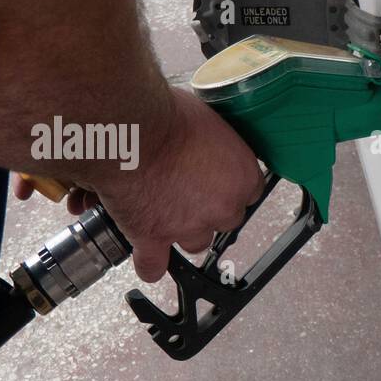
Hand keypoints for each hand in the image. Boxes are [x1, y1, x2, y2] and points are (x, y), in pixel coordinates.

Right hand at [81, 88, 264, 281]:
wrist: (130, 129)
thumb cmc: (166, 115)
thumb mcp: (206, 119)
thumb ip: (212, 144)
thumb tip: (203, 142)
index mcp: (243, 176)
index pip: (249, 193)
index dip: (229, 187)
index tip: (217, 182)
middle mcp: (223, 207)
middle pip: (225, 220)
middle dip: (207, 208)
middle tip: (185, 189)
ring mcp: (189, 227)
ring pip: (195, 242)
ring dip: (181, 230)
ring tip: (162, 209)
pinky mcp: (153, 237)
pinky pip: (154, 265)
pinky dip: (149, 262)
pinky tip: (147, 257)